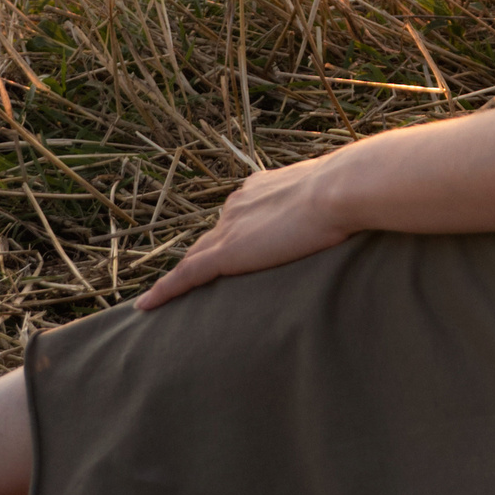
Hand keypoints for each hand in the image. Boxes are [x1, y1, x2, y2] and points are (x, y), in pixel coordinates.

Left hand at [138, 154, 354, 310]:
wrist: (339, 191)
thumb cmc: (347, 192)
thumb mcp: (332, 196)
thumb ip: (326, 206)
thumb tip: (346, 211)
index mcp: (260, 187)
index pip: (236, 217)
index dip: (231, 234)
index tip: (232, 247)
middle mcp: (238, 203)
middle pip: (212, 236)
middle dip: (203, 255)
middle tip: (195, 278)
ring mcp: (229, 227)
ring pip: (195, 257)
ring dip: (182, 275)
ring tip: (165, 296)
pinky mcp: (226, 253)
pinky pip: (186, 276)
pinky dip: (165, 291)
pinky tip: (146, 306)